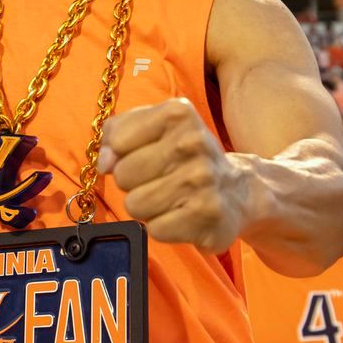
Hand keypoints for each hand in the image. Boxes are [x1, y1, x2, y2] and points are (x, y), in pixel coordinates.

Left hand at [98, 98, 245, 253]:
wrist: (238, 190)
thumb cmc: (184, 156)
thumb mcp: (154, 127)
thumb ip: (118, 133)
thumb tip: (104, 161)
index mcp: (178, 113)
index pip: (117, 140)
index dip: (122, 152)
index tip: (143, 153)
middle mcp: (193, 143)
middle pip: (123, 175)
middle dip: (133, 181)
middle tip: (159, 178)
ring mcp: (202, 180)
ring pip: (135, 204)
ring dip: (146, 206)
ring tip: (169, 197)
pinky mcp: (206, 216)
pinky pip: (155, 229)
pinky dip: (163, 226)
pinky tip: (182, 214)